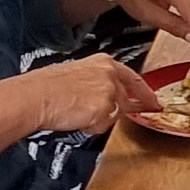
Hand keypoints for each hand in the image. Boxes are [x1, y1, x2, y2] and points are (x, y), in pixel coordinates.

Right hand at [0, 54, 144, 141]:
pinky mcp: (105, 109)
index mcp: (104, 63)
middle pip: (126, 99)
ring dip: (99, 119)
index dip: (145, 92)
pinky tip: (77, 119)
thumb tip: (106, 96)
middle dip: (119, 110)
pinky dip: (92, 127)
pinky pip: (103, 126)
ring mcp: (110, 92)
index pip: (133, 78)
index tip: (154, 101)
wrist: (36, 96)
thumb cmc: (47, 86)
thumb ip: (97, 83)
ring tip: (76, 114)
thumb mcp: (77, 74)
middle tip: (107, 116)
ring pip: (114, 114)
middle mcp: (111, 75)